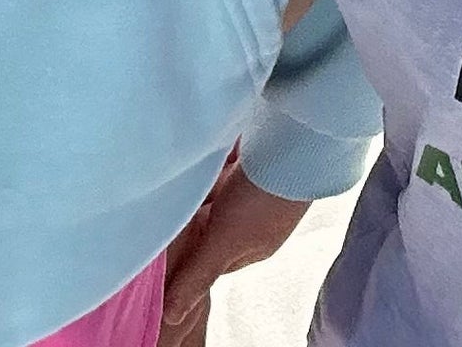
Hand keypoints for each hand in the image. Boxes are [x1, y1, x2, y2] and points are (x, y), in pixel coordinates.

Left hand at [158, 155, 311, 342]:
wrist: (301, 141)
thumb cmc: (265, 198)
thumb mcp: (225, 241)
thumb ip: (198, 275)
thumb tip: (171, 319)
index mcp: (252, 247)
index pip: (210, 255)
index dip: (186, 248)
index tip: (160, 234)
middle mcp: (254, 219)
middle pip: (213, 221)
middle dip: (192, 212)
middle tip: (167, 198)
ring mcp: (256, 188)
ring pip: (217, 190)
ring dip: (202, 183)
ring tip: (182, 171)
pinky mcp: (256, 157)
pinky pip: (226, 162)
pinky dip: (215, 159)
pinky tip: (204, 149)